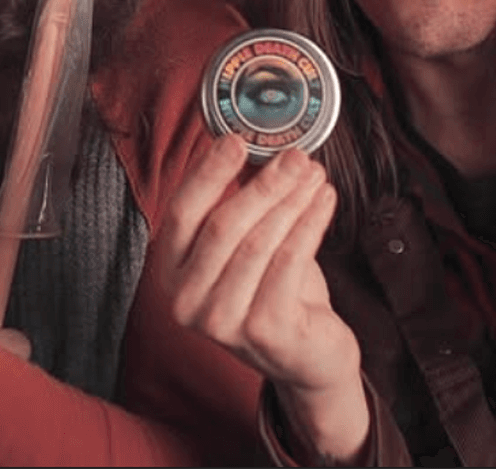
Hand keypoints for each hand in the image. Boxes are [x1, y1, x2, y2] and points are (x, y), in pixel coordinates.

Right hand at [155, 135, 366, 463]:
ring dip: (291, 200)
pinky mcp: (263, 331)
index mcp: (171, 271)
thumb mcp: (245, 245)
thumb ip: (239, 202)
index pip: (182, 211)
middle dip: (263, 183)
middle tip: (294, 156)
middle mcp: (186, 300)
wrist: (306, 356)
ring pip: (258, 243)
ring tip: (315, 174)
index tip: (234, 139)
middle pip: (222, 225)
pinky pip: (289, 263)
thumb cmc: (272, 290)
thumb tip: (254, 144)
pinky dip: (310, 225)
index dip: (207, 172)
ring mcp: (221, 321)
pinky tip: (324, 202)